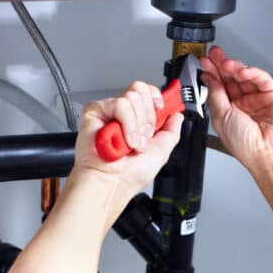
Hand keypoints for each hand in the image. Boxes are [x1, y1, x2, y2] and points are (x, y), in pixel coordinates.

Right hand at [72, 80, 182, 196]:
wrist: (113, 183)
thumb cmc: (130, 175)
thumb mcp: (162, 152)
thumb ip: (171, 131)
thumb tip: (177, 116)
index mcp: (137, 121)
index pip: (147, 94)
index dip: (156, 97)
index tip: (161, 108)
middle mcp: (123, 115)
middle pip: (140, 90)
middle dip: (148, 117)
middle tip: (143, 137)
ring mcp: (109, 112)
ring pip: (132, 98)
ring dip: (137, 125)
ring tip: (131, 143)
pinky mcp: (95, 112)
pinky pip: (119, 104)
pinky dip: (127, 124)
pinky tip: (122, 140)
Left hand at [200, 46, 272, 173]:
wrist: (267, 153)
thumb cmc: (245, 145)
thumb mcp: (220, 117)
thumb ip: (215, 94)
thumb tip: (209, 78)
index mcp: (228, 111)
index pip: (218, 87)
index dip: (211, 74)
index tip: (204, 63)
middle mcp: (243, 104)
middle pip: (230, 78)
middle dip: (221, 65)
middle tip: (213, 55)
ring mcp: (258, 99)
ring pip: (245, 76)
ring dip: (234, 67)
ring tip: (226, 63)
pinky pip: (262, 78)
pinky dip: (251, 72)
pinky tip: (241, 71)